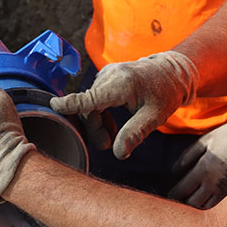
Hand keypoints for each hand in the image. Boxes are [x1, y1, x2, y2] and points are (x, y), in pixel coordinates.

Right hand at [51, 51, 196, 159]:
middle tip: (107, 146)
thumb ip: (136, 133)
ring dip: (97, 122)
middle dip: (94, 128)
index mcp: (123, 84)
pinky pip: (95, 97)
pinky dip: (100, 112)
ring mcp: (108, 73)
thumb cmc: (165, 93)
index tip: (54, 106)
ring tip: (111, 138)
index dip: (72, 103)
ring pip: (90, 103)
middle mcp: (111, 75)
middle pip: (89, 106)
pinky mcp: (107, 76)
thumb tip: (119, 154)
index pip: (92, 97)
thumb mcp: (155, 116)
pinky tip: (111, 125)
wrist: (172, 72)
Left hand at [168, 118, 226, 208]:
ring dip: (194, 205)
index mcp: (203, 169)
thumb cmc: (226, 137)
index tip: (168, 194)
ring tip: (189, 200)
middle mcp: (212, 183)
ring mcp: (223, 189)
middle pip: (192, 202)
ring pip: (204, 206)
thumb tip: (174, 169)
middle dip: (182, 202)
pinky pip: (216, 204)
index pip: (183, 189)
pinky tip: (203, 199)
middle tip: (176, 199)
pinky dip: (207, 205)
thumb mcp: (205, 141)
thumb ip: (188, 155)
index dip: (174, 194)